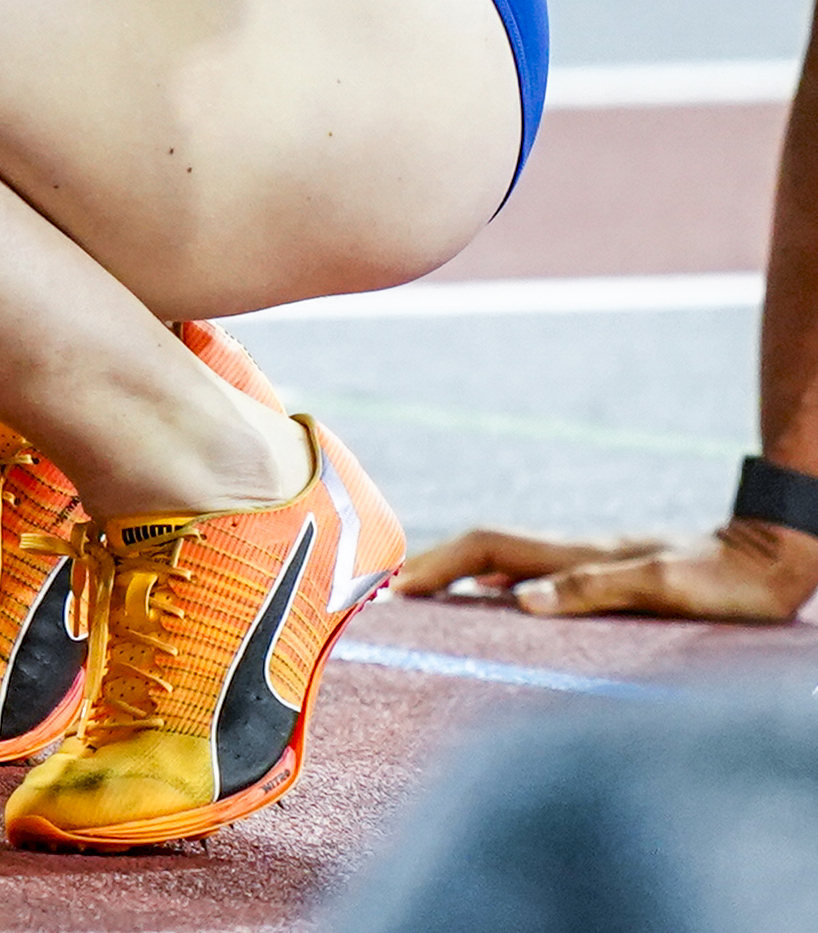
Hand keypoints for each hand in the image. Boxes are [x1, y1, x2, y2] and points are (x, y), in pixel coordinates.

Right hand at [399, 519, 817, 621]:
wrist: (769, 558)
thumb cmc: (723, 581)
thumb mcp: (662, 586)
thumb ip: (592, 588)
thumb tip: (520, 601)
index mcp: (575, 555)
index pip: (486, 549)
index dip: (437, 565)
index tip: (394, 588)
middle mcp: (571, 554)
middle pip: (483, 552)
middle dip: (432, 567)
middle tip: (387, 592)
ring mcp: (585, 564)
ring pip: (503, 564)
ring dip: (458, 576)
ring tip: (424, 599)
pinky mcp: (602, 577)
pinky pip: (529, 578)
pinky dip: (495, 588)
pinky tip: (495, 606)